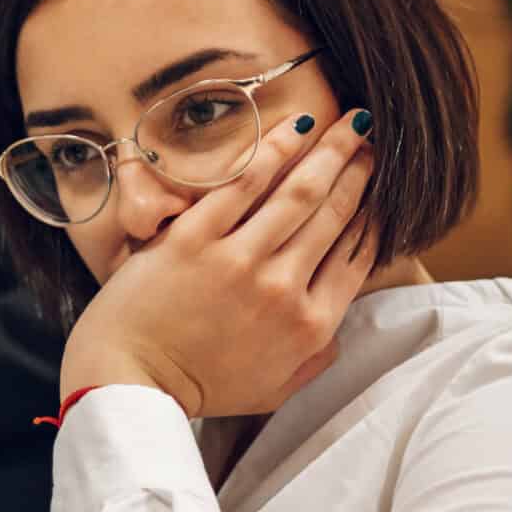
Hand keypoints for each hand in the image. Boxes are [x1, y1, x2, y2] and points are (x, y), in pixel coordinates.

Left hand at [60, 110, 380, 419]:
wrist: (130, 381)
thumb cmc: (199, 387)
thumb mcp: (274, 390)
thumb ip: (314, 362)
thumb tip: (339, 331)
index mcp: (308, 327)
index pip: (355, 256)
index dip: (373, 213)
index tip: (382, 184)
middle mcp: (283, 290)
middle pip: (334, 214)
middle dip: (359, 169)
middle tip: (371, 137)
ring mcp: (239, 261)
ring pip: (299, 192)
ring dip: (331, 150)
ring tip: (351, 121)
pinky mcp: (195, 239)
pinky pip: (244, 184)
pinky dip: (275, 150)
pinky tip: (297, 125)